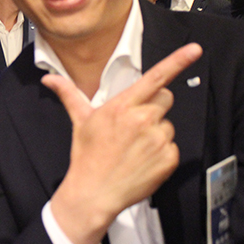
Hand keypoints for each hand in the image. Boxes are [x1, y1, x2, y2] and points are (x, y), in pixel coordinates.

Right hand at [44, 43, 202, 243]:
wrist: (94, 193)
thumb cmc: (87, 156)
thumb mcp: (80, 120)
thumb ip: (68, 94)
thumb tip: (49, 80)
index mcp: (122, 106)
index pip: (155, 77)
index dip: (177, 61)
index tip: (194, 50)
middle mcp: (142, 119)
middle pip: (165, 98)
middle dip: (154, 106)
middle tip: (136, 123)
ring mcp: (157, 140)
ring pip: (168, 124)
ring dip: (156, 131)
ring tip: (135, 147)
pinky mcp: (168, 159)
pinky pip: (173, 147)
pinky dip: (161, 153)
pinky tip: (143, 160)